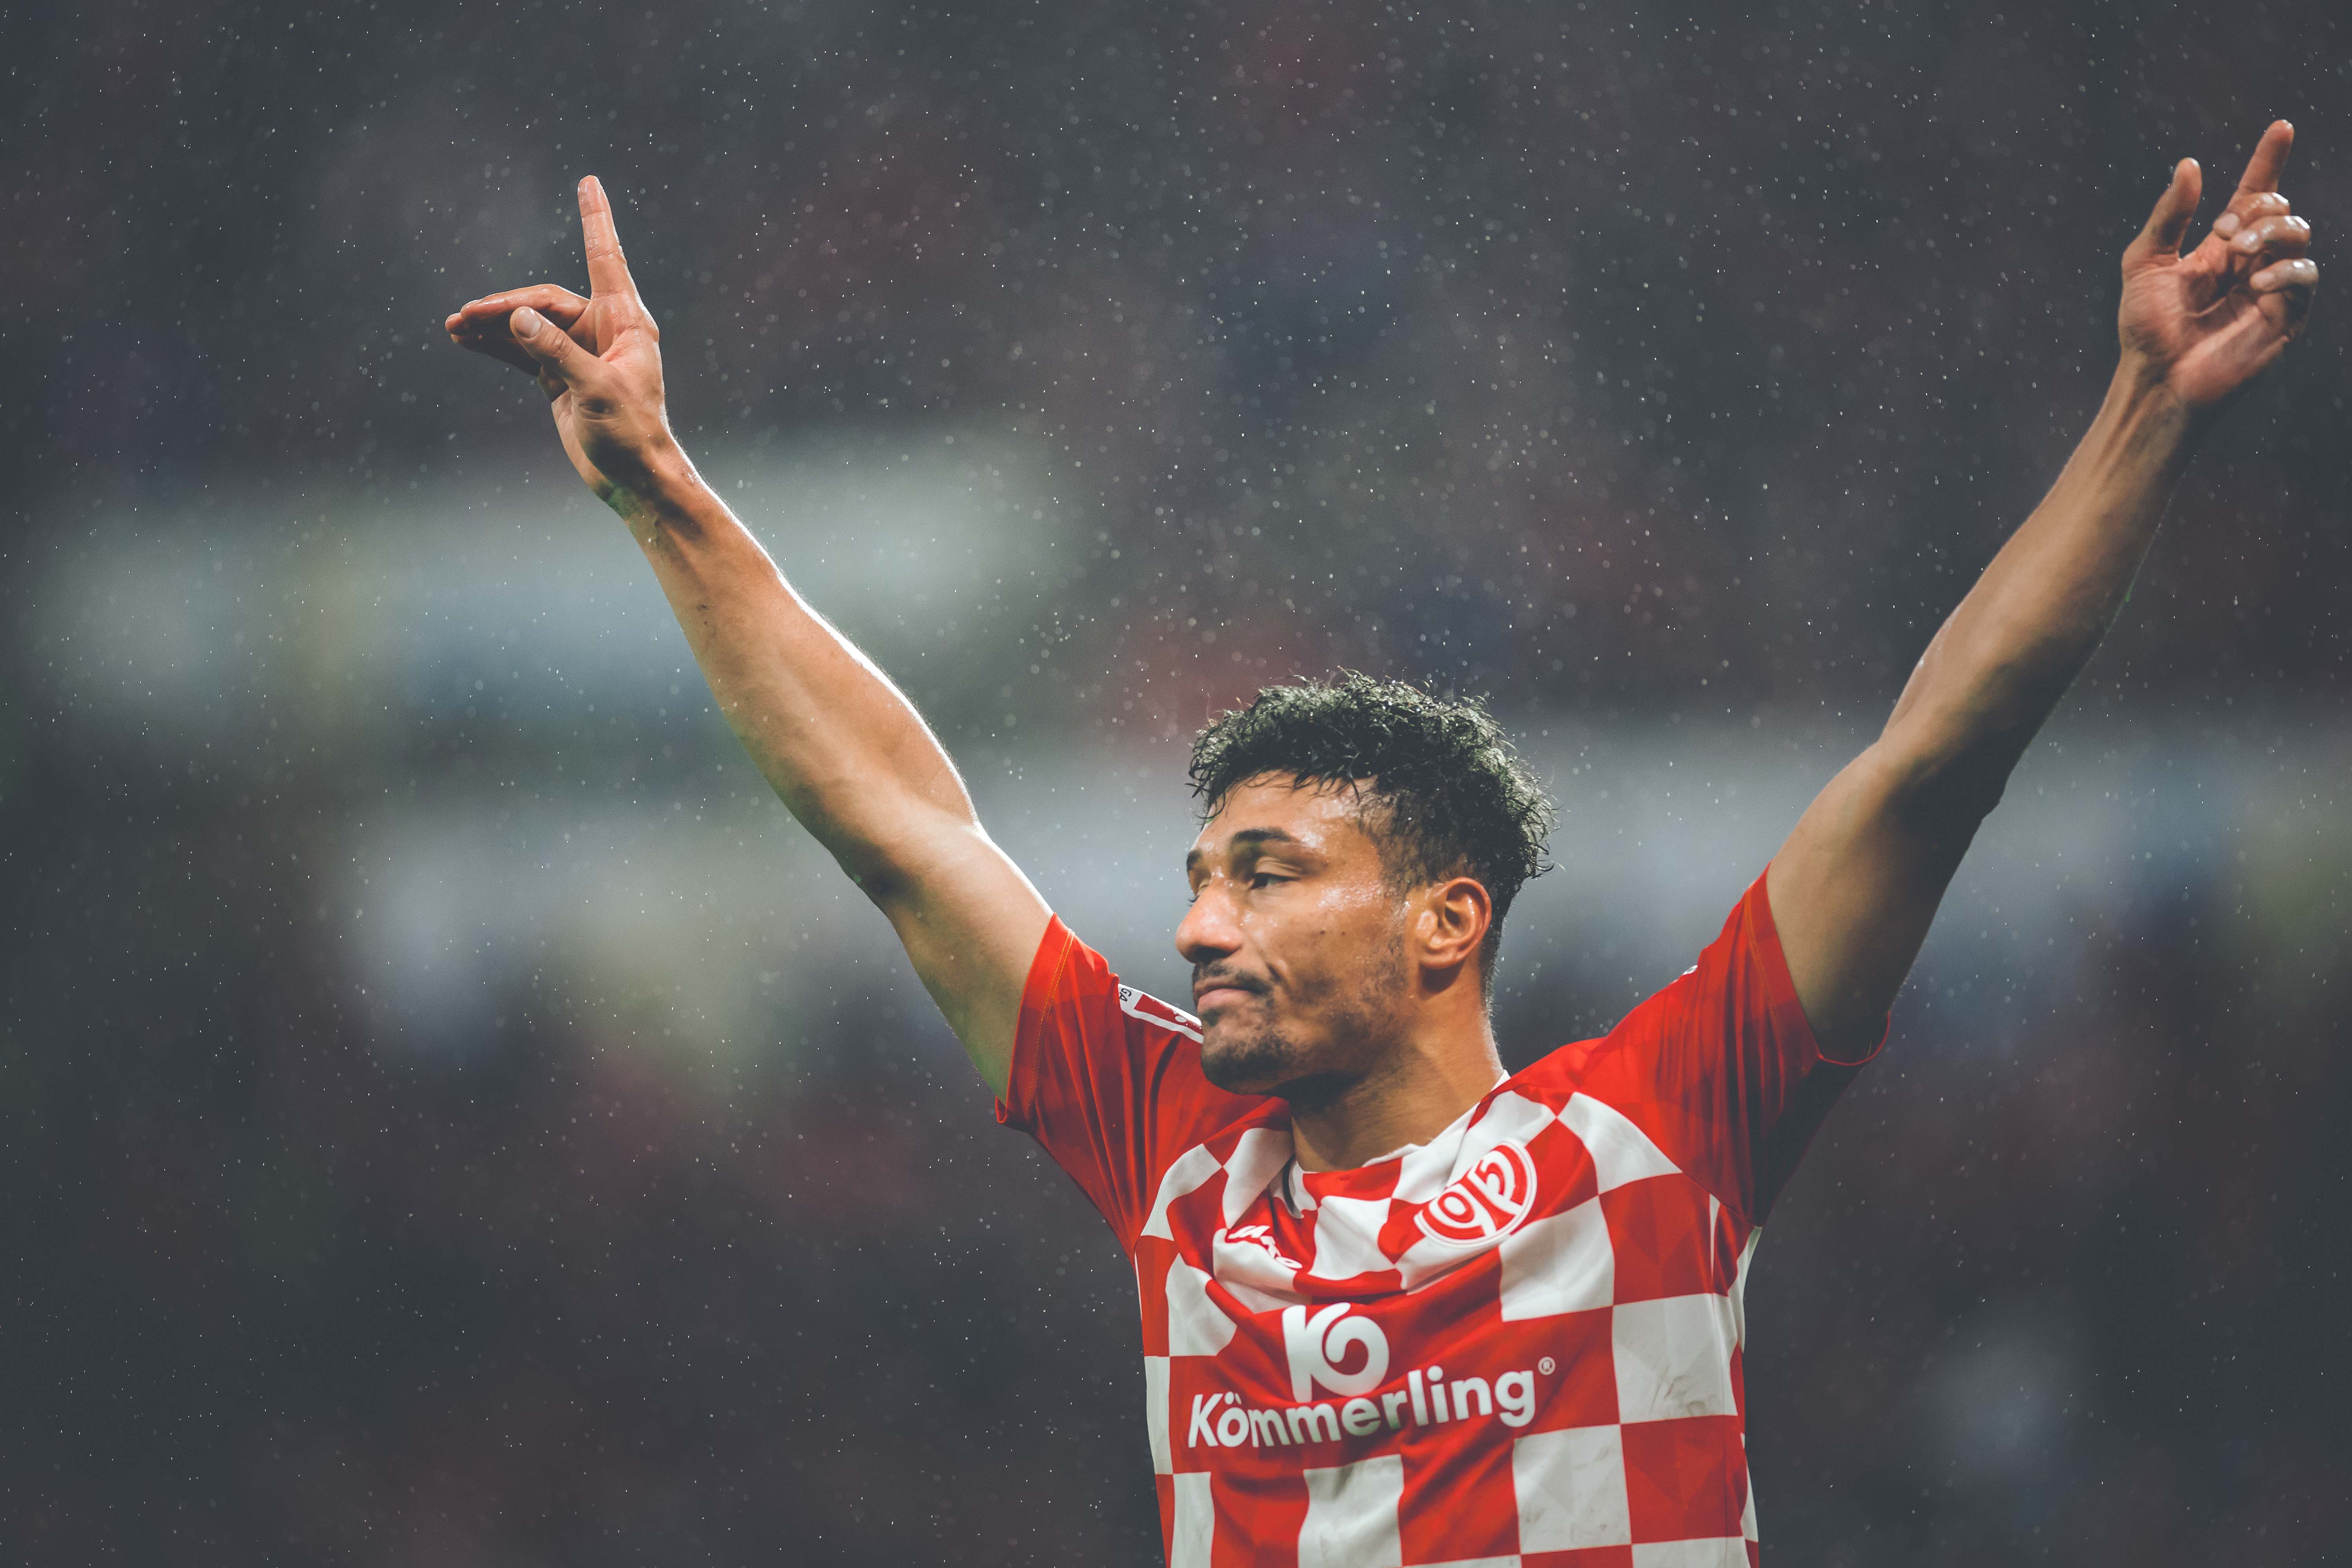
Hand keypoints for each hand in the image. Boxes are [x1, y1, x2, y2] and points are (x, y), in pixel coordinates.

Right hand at [445, 177, 683, 508]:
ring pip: (529, 324)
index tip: (590, 182)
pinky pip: (522, 350)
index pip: (605, 259)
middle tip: (467, 316)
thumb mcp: (597, 391)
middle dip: (505, 306)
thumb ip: (556, 353)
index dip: (596, 219)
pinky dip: (496, 345)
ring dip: (493, 324)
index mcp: (625, 322)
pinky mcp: (559, 376)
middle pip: (545, 301)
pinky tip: (466, 340)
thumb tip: (517, 318)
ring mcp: (578, 352)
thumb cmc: (632, 434)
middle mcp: (602, 330)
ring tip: (455, 326)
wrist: (634, 479)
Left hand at [2119, 120, 2318, 410]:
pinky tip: (2257, 280)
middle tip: (2226, 232)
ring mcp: (2270, 287)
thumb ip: (2168, 216)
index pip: (2254, 194)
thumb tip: (2188, 164)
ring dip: (2273, 231)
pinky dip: (2286, 269)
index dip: (2268, 160)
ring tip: (2241, 251)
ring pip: (2299, 234)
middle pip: (2280, 209)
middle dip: (2259, 208)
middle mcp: (2249, 262)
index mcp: (2219, 247)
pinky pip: (2305, 275)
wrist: (2155, 379)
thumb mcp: (2145, 263)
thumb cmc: (2145, 329)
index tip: (2281, 127)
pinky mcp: (2285, 316)